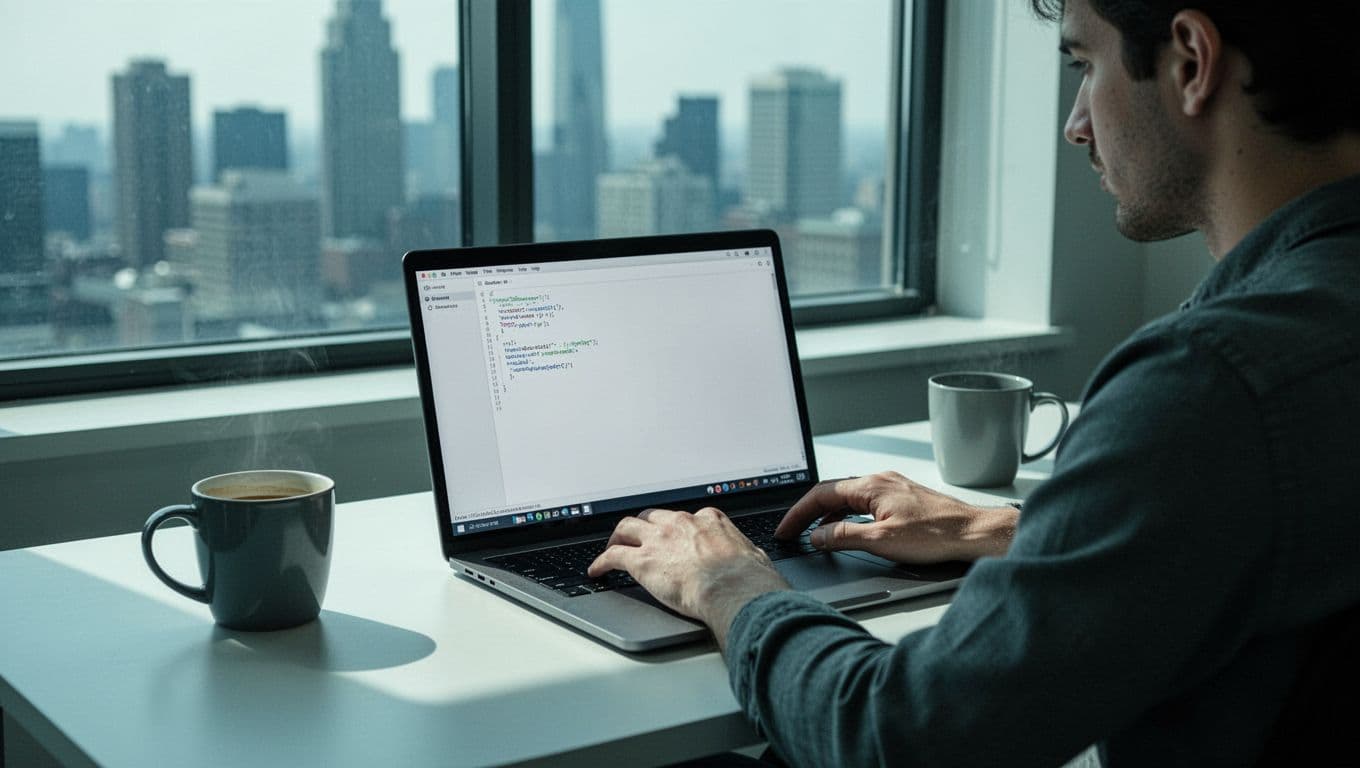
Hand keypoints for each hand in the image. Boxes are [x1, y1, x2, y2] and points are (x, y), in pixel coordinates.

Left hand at [588, 507, 790, 650]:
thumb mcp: (754, 556)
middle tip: (637, 538)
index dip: (676, 529)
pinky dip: (602, 562)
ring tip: (612, 548)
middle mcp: (681, 523)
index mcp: (708, 520)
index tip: (673, 537)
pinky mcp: (642, 561)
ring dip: (618, 537)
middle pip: (652, 517)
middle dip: (643, 527)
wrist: (734, 589)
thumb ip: (746, 554)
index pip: (686, 519)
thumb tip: (752, 561)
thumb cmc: (749, 578)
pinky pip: (613, 556)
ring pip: (627, 528)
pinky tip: (597, 571)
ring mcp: (659, 539)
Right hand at [775, 472, 1017, 563]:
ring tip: (814, 535)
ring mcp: (892, 487)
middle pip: (832, 492)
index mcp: (871, 485)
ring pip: (849, 497)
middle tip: (792, 531)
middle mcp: (880, 480)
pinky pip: (865, 502)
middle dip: (808, 513)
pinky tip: (848, 529)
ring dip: (828, 514)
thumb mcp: (881, 541)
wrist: (973, 533)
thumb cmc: (936, 534)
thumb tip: (816, 537)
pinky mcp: (903, 498)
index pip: (821, 494)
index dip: (798, 513)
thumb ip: (843, 536)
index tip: (785, 529)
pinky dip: (847, 515)